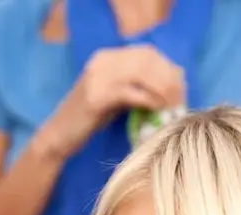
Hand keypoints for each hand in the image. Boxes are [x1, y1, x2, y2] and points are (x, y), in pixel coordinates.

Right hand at [39, 45, 185, 158]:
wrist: (59, 135)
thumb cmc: (91, 119)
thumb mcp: (117, 96)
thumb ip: (137, 86)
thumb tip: (172, 84)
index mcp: (108, 57)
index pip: (147, 52)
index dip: (168, 68)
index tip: (181, 87)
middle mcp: (102, 61)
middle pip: (147, 60)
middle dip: (169, 79)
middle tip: (180, 99)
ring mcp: (98, 77)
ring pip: (142, 73)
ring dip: (162, 90)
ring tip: (171, 106)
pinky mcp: (96, 96)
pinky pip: (131, 92)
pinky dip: (148, 100)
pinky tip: (157, 110)